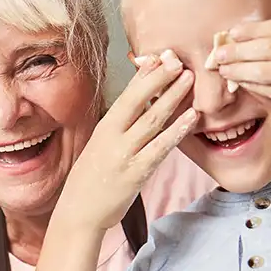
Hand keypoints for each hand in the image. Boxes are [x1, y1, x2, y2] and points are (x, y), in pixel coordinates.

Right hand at [55, 51, 196, 231]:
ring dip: (173, 97)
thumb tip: (140, 107)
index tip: (161, 56)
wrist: (79, 214)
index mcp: (104, 128)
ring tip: (190, 79)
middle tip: (179, 59)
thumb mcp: (101, 147)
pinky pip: (160, 148)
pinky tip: (191, 117)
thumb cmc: (91, 180)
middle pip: (139, 101)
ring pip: (153, 120)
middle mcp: (113, 137)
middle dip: (160, 78)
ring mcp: (125, 155)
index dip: (145, 74)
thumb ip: (120, 127)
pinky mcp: (136, 173)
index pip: (127, 94)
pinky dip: (177, 131)